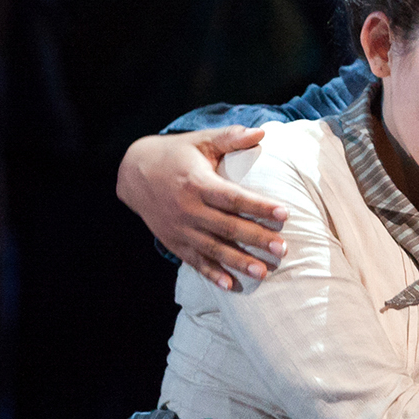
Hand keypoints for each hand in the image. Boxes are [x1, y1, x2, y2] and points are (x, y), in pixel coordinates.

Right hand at [114, 128, 286, 291]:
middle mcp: (188, 208)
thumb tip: (262, 132)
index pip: (233, 197)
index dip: (259, 206)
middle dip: (256, 239)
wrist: (133, 174)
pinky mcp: (173, 242)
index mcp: (197, 183)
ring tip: (263, 271)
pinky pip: (194, 261)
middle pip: (227, 227)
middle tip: (283, 249)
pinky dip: (211, 274)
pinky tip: (230, 285)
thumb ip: (231, 138)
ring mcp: (180, 228)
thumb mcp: (201, 141)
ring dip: (238, 262)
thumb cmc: (175, 154)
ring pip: (213, 248)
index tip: (284, 213)